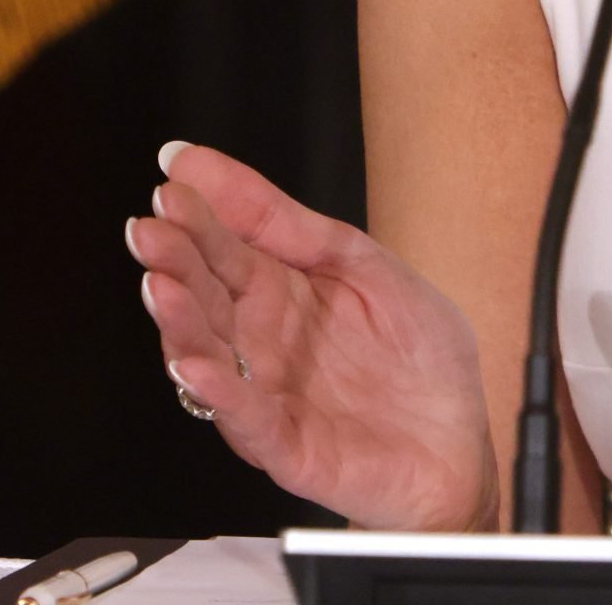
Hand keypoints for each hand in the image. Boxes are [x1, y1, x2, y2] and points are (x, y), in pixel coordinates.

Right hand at [129, 140, 497, 531]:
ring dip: (181, 323)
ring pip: (209, 356)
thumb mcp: (363, 264)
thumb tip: (206, 166)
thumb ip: (289, 223)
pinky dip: (219, 393)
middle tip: (149, 231)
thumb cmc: (419, 353)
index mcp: (280, 292)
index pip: (226, 248)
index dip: (198, 216)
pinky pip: (245, 418)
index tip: (170, 181)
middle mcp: (262, 342)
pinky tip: (196, 364)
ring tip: (161, 286)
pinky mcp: (284, 445)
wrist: (463, 439)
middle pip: (206, 297)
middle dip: (174, 262)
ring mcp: (267, 393)